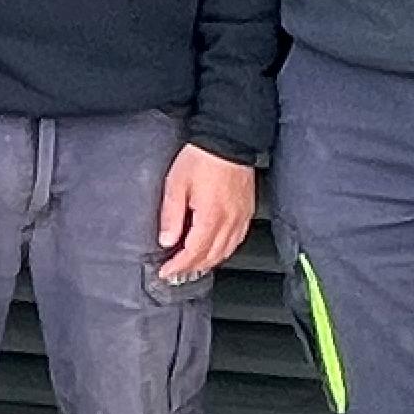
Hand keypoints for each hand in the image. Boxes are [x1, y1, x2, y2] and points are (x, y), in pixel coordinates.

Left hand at [155, 145, 257, 284]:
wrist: (228, 140)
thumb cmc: (202, 157)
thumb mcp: (176, 184)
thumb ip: (171, 215)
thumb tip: (167, 240)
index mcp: (211, 216)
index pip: (193, 253)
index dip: (178, 266)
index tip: (166, 272)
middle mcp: (229, 221)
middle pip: (210, 257)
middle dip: (191, 269)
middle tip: (176, 273)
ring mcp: (241, 218)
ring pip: (225, 252)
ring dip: (208, 262)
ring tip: (192, 266)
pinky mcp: (247, 212)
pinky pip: (236, 241)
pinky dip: (223, 251)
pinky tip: (214, 249)